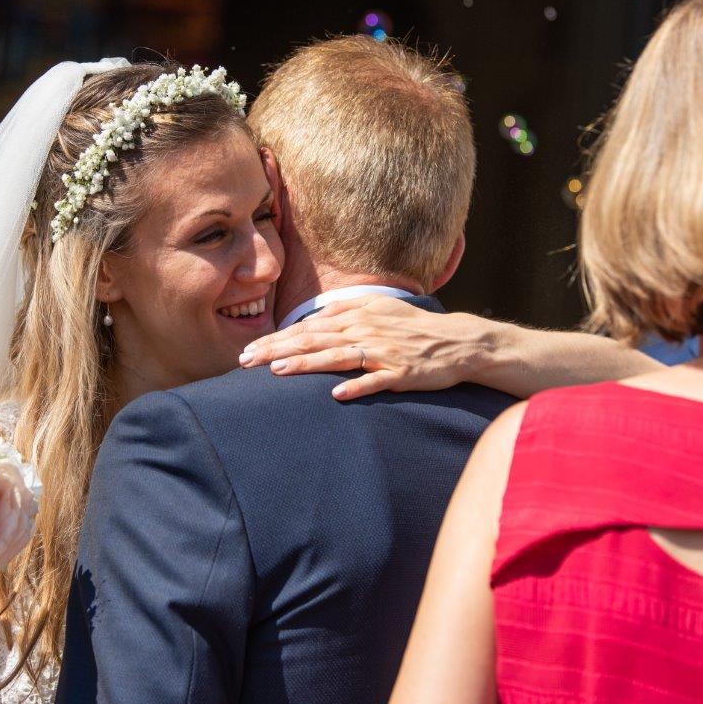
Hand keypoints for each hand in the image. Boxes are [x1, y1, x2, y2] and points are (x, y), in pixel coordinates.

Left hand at [238, 295, 494, 399]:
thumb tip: (313, 316)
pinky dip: (356, 386)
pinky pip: (375, 380)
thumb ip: (345, 310)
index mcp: (356, 315)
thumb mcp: (378, 308)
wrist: (456, 340)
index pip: (306, 328)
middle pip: (313, 340)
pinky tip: (336, 395)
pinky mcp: (400, 372)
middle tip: (246, 361)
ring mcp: (382, 352)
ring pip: (337, 357)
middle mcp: (364, 330)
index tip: (248, 351)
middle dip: (277, 350)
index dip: (276, 339)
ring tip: (278, 370)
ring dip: (307, 364)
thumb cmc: (412, 327)